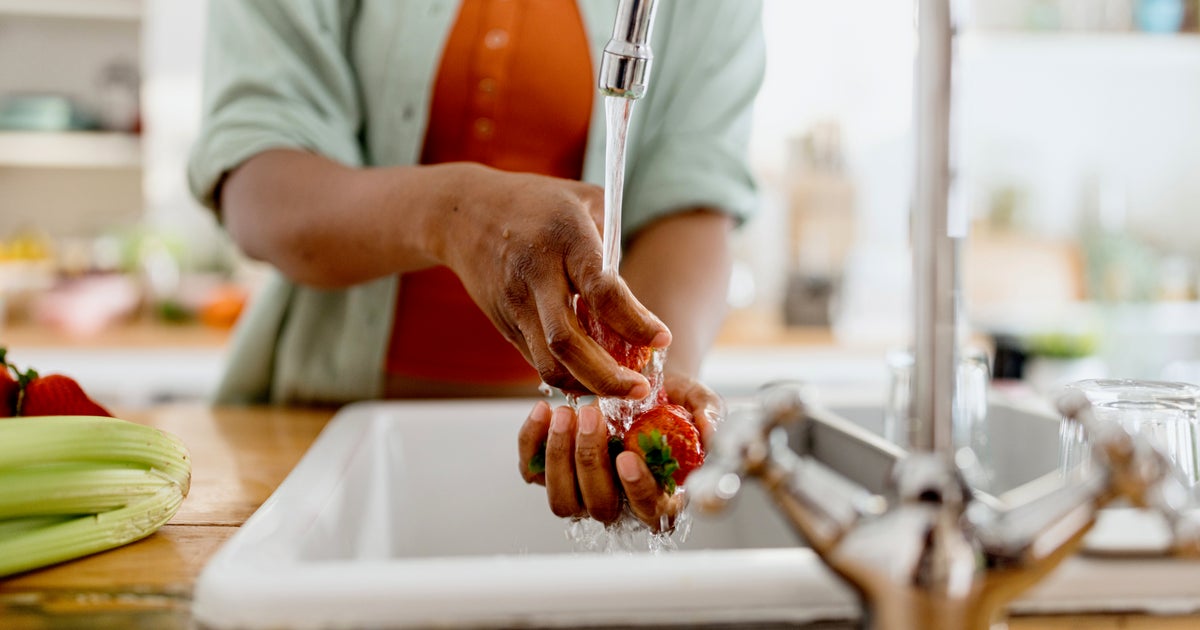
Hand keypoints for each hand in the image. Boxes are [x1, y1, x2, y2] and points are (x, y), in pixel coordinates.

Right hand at [436, 166, 669, 397]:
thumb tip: (638, 299)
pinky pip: (538, 361)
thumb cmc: (538, 203)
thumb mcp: (584, 201)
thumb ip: (614, 245)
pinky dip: (569, 376)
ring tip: (621, 390)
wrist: (463, 213)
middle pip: (567, 341)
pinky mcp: (505, 324)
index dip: (634, 321)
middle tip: (641, 389)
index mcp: (564, 238)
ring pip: (548, 363)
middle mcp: (535, 275)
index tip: (662, 339)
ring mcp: (515, 304)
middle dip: (607, 375)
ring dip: (587, 385)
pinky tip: (593, 377)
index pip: (601, 290)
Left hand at [517, 376, 723, 531]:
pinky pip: (532, 472)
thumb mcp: (698, 401)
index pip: (651, 511)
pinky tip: (543, 411)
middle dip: (591, 461)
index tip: (627, 457)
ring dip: (559, 458)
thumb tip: (710, 432)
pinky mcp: (551, 474)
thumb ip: (709, 415)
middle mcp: (620, 503)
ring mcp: (583, 493)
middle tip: (592, 415)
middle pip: (599, 507)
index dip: (638, 490)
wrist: (637, 384)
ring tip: (566, 413)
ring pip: (562, 500)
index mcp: (661, 497)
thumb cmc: (672, 402)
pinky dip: (531, 443)